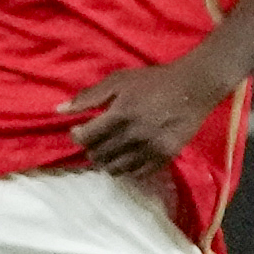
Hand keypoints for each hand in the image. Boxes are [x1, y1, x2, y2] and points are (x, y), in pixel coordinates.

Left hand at [59, 58, 228, 174]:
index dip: (77, 136)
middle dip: (91, 149)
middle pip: (99, 155)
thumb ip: (88, 96)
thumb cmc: (153, 81)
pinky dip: (127, 169)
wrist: (194, 88)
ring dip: (107, 162)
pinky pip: (137, 173)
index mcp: (119, 114)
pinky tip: (126, 158)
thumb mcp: (119, 80)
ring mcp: (150, 149)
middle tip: (95, 141)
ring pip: (116, 168)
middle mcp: (133, 135)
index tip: (79, 131)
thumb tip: (59, 110)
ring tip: (108, 151)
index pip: (86, 137)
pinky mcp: (165, 157)